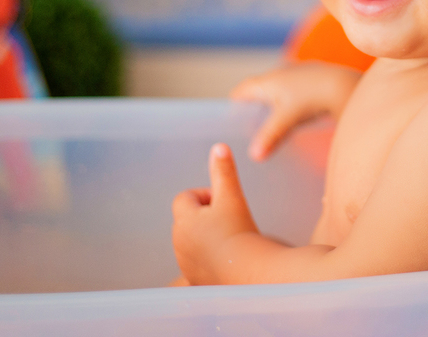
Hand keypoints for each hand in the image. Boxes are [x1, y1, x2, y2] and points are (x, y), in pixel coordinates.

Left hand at [172, 143, 258, 285]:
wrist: (248, 272)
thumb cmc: (239, 230)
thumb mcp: (232, 196)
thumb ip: (224, 171)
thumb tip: (219, 147)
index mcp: (185, 219)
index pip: (185, 198)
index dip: (204, 195)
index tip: (224, 202)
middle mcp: (179, 242)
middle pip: (188, 220)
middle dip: (205, 217)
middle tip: (231, 220)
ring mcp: (186, 263)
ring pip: (193, 241)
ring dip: (207, 237)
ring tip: (232, 240)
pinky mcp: (196, 280)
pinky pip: (198, 262)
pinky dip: (210, 258)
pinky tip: (229, 258)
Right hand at [230, 62, 360, 159]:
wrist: (345, 85)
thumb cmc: (312, 98)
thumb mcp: (287, 119)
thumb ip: (269, 137)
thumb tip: (254, 157)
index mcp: (269, 80)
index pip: (243, 90)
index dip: (235, 103)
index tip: (231, 119)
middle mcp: (281, 74)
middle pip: (259, 90)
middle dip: (254, 107)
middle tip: (250, 127)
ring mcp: (298, 76)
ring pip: (278, 91)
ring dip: (273, 106)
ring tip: (272, 125)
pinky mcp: (313, 81)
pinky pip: (294, 93)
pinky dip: (289, 105)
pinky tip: (296, 117)